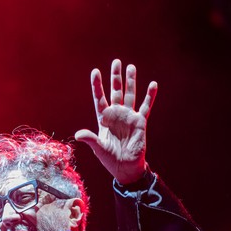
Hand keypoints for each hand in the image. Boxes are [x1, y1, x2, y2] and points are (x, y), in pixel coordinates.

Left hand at [75, 59, 156, 183]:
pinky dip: (149, 96)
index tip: (95, 71)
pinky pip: (145, 106)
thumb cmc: (110, 159)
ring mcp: (128, 117)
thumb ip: (90, 139)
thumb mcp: (98, 148)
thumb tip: (78, 134)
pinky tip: (153, 84)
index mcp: (104, 119)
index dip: (97, 86)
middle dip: (115, 77)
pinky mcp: (140, 122)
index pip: (99, 98)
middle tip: (116, 61)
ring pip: (130, 95)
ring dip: (131, 82)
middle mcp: (116, 115)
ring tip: (131, 67)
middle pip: (115, 92)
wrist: (126, 168)